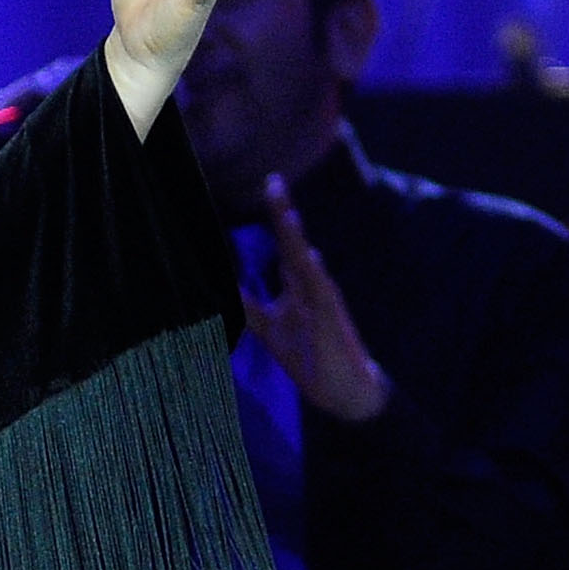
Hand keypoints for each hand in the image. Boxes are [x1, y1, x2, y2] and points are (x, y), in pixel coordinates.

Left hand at [242, 174, 390, 422]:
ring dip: (296, 235)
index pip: (285, 243)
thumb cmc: (309, 354)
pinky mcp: (333, 320)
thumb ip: (249, 305)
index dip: (277, 216)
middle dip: (283, 213)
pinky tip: (308, 255)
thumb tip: (225, 288)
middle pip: (294, 243)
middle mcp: (312, 284)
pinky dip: (315, 274)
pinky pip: (323, 295)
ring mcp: (324, 300)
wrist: (343, 389)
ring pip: (307, 261)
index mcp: (299, 284)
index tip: (269, 184)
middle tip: (273, 180)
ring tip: (284, 207)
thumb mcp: (268, 327)